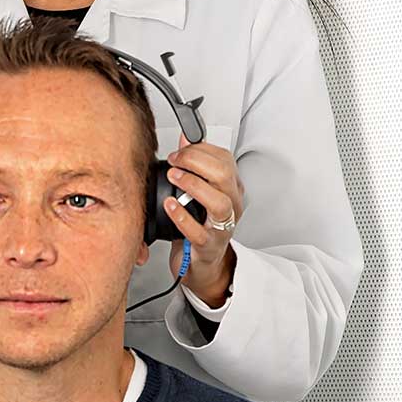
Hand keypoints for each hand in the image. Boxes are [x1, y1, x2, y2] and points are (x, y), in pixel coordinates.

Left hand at [164, 132, 245, 300]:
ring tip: (173, 177)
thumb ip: (194, 165)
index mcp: (231, 188)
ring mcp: (222, 227)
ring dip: (193, 185)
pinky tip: (169, 205)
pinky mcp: (209, 246)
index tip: (179, 150)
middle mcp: (232, 206)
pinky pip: (199, 231)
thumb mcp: (199, 191)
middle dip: (196, 162)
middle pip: (224, 175)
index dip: (200, 150)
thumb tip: (186, 138)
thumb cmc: (200, 224)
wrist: (201, 263)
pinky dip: (182, 216)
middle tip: (174, 162)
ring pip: (219, 202)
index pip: (225, 159)